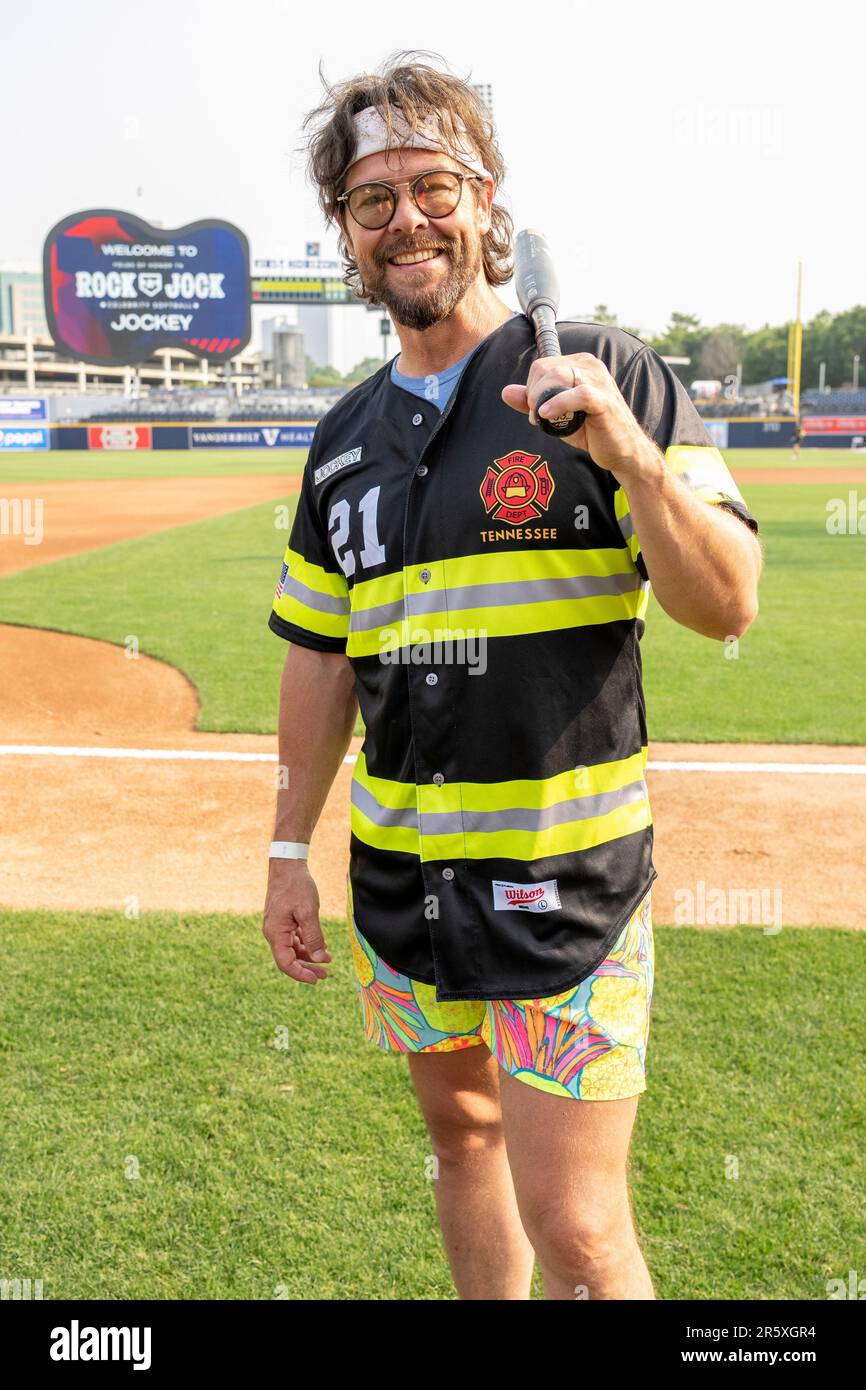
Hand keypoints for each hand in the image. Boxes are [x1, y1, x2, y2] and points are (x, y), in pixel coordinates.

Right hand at [262, 859, 331, 984]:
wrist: (287, 865)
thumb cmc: (296, 886)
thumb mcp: (308, 912)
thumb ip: (314, 936)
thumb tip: (319, 959)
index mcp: (275, 933)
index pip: (285, 963)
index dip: (300, 974)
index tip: (316, 979)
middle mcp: (273, 933)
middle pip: (289, 958)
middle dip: (307, 967)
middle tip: (325, 975)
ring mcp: (278, 927)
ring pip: (292, 949)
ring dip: (309, 955)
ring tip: (328, 959)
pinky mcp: (283, 920)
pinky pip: (294, 938)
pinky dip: (306, 943)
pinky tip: (321, 945)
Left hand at [501, 352, 658, 480]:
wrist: (622, 452)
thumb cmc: (591, 431)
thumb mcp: (556, 415)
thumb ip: (532, 403)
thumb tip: (506, 392)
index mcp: (580, 365)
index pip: (542, 365)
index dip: (531, 388)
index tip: (534, 410)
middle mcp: (590, 366)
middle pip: (545, 369)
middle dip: (534, 394)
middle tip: (537, 417)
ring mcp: (599, 381)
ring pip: (558, 377)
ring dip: (542, 400)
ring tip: (543, 419)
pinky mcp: (604, 400)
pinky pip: (578, 394)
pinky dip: (558, 404)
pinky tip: (547, 416)